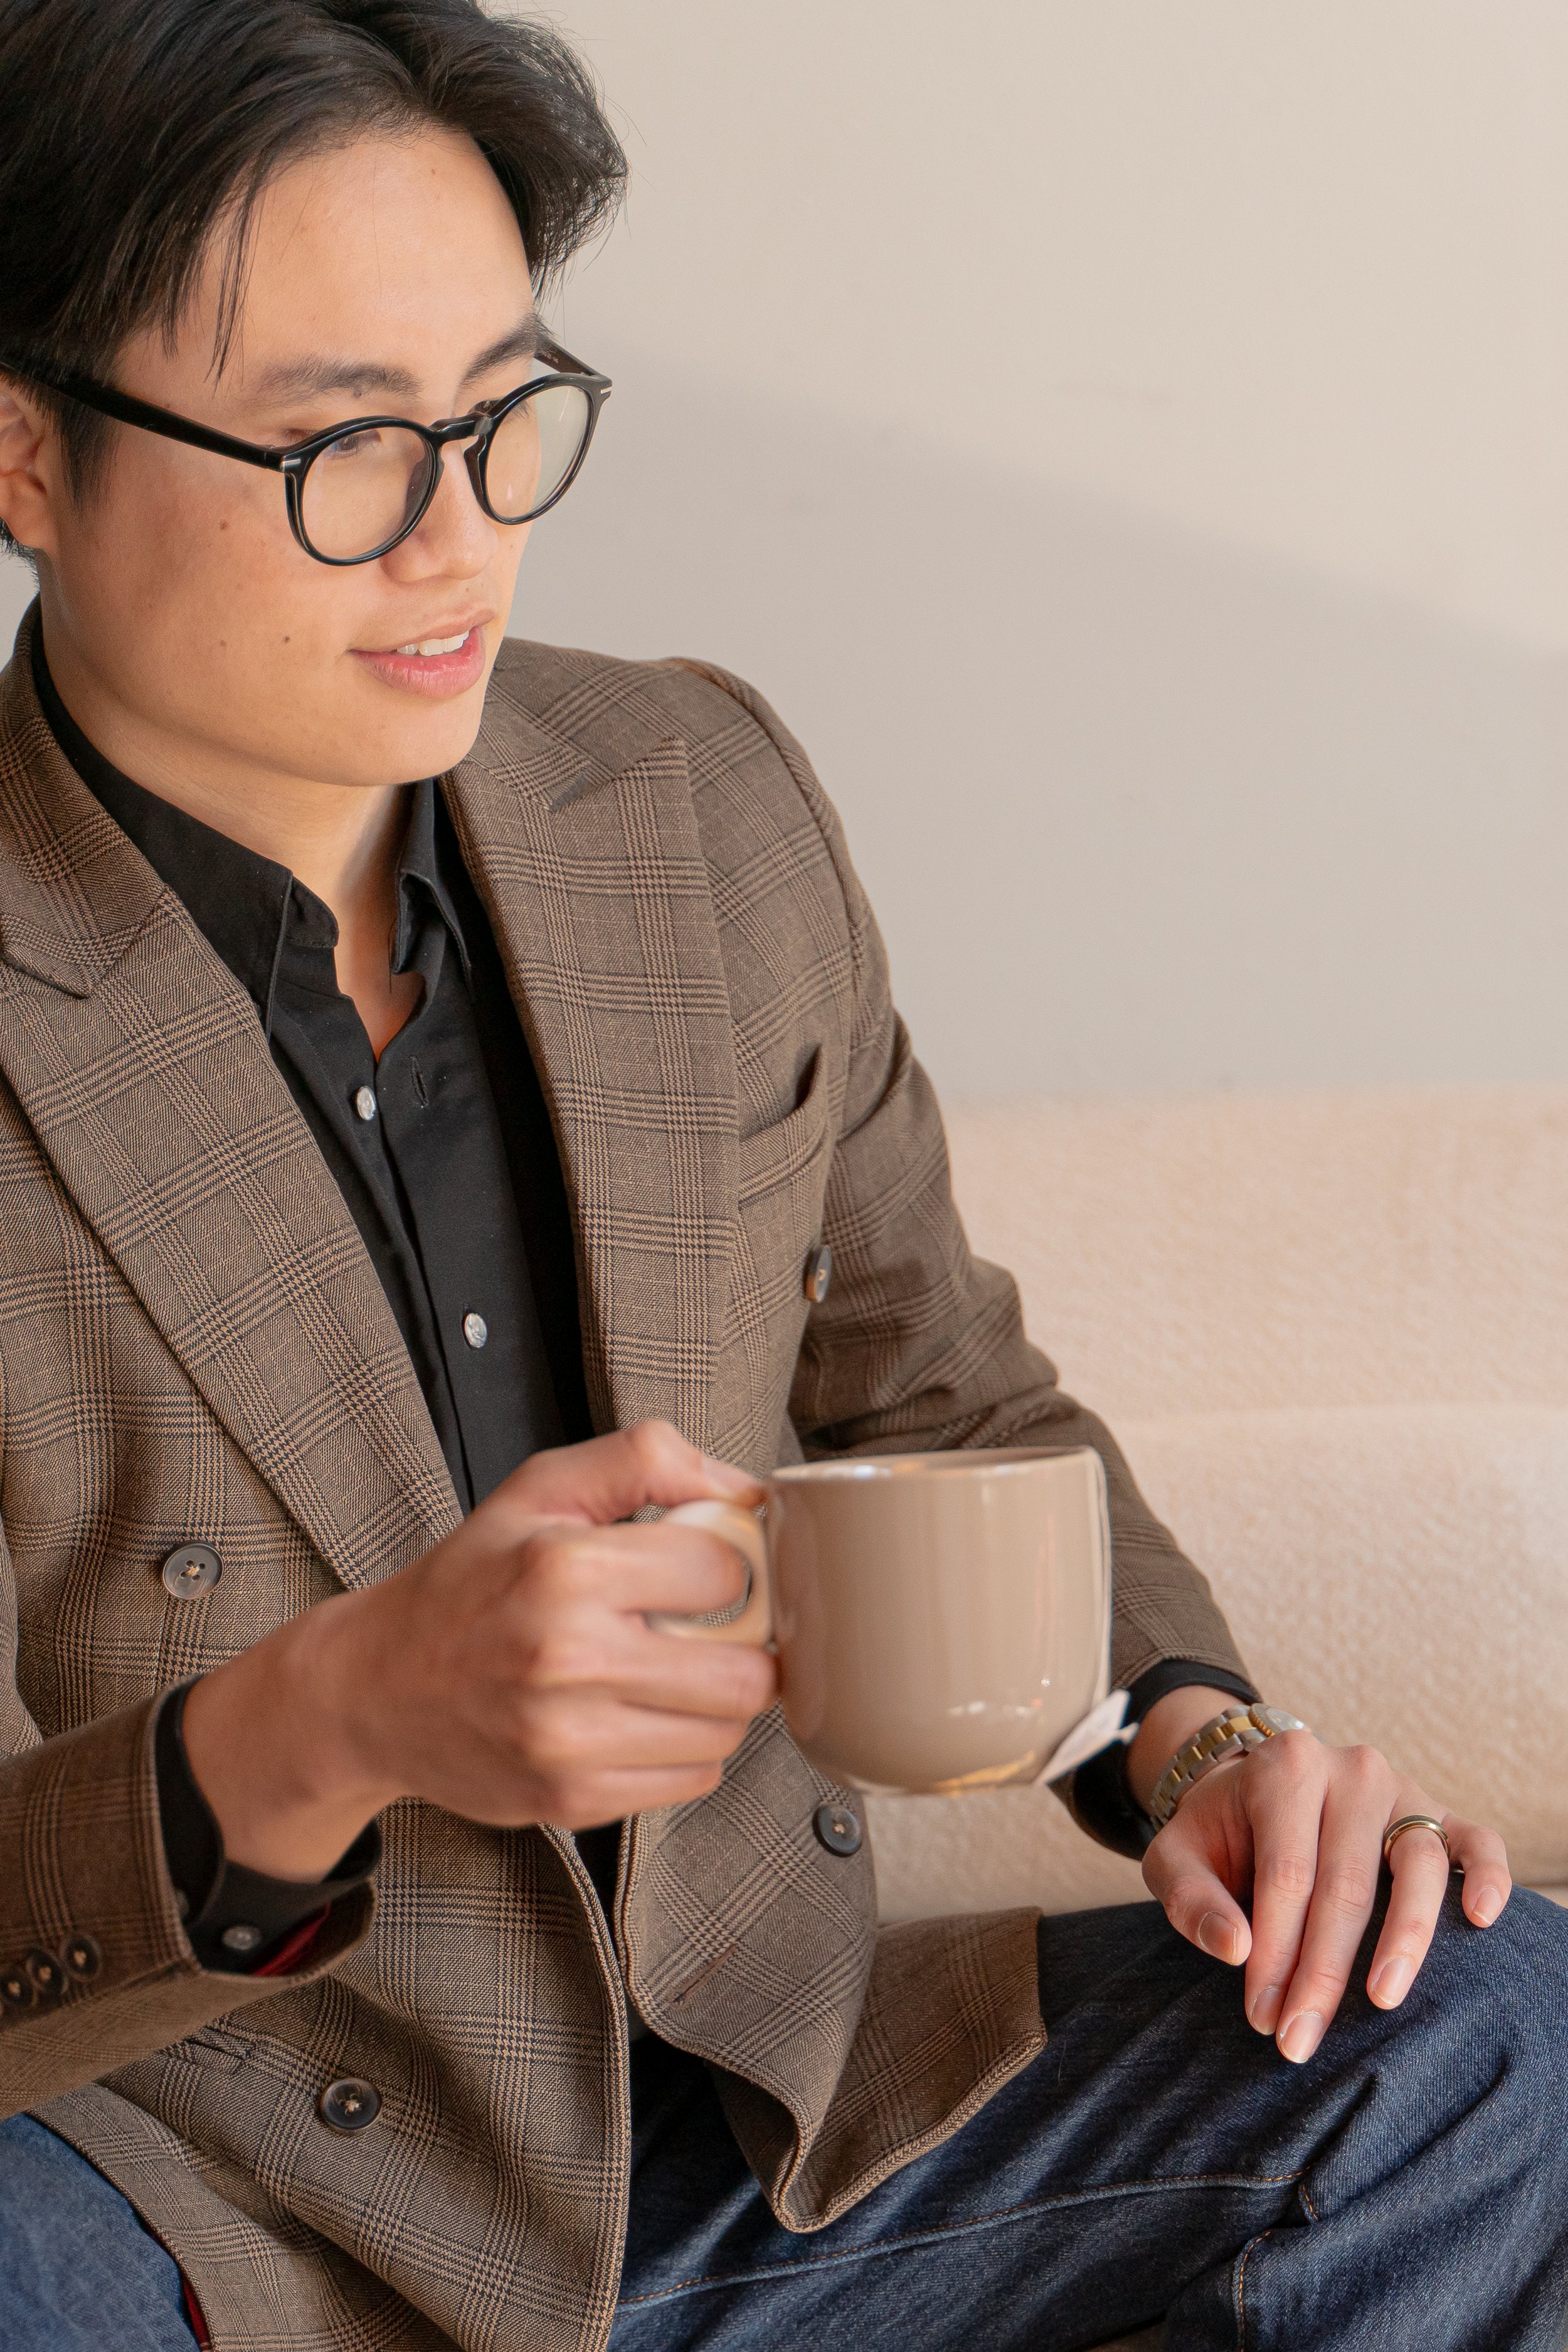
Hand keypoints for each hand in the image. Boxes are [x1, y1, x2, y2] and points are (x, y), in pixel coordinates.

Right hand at [183, 1421, 776, 1878]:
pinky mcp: (571, 1800)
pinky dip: (685, 1750)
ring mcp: (569, 1741)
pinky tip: (642, 1716)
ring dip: (718, 1703)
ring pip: (726, 1734)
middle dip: (742, 1647)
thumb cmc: (467, 1582)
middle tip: (709, 1630)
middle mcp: (568, 1659)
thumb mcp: (541, 1487)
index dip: (728, 1566)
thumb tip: (746, 1490)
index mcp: (565, 1569)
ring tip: (674, 1672)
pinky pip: (690, 1783)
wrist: (375, 1688)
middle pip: (745, 1674)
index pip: (726, 1573)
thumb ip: (646, 1460)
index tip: (702, 1571)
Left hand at [1135, 1691, 1511, 2062]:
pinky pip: (1475, 1841)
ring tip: (1382, 2000)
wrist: (1256, 1790)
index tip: (1262, 2018)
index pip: (1285, 1875)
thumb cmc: (1217, 1833)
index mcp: (1284, 1768)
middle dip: (1323, 1971)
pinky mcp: (1439, 1814)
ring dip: (1402, 1941)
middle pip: (1345, 1883)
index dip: (1275, 1952)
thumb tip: (1234, 1949)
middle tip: (1300, 2040)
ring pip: (1415, 1867)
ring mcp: (1402, 1789)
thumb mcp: (1176, 1854)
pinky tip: (1479, 1919)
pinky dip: (1486, 1876)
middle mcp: (1350, 1771)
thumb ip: (1189, 1897)